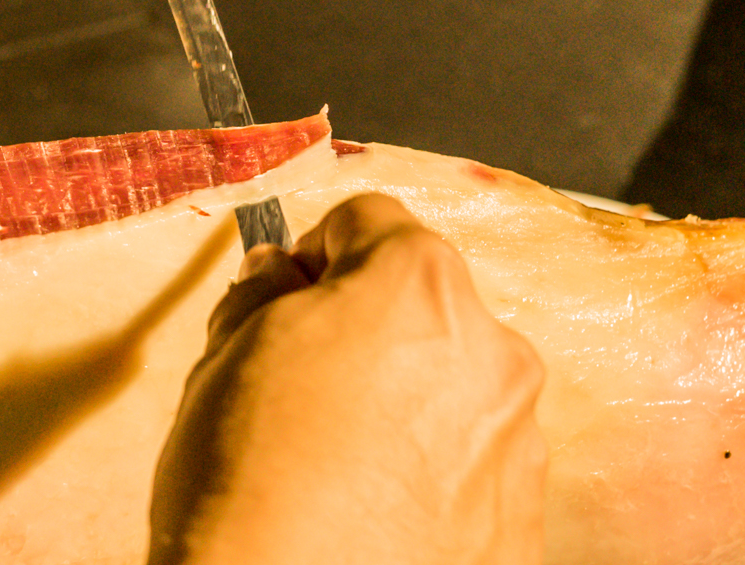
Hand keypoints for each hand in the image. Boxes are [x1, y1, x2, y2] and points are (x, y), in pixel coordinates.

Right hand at [150, 194, 546, 564]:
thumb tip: (278, 277)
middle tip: (304, 386)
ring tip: (340, 462)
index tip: (287, 298)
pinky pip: (474, 465)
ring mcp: (517, 440)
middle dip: (370, 331)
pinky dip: (433, 473)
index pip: (367, 222)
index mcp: (418, 284)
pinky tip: (374, 507)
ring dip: (409, 402)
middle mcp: (491, 349)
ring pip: (455, 386)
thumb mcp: (221, 356)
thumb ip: (261, 295)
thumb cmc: (246, 480)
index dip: (314, 257)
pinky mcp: (523, 520)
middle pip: (424, 306)